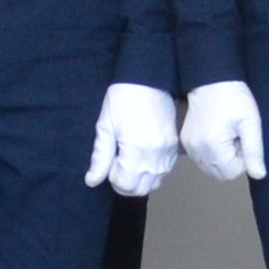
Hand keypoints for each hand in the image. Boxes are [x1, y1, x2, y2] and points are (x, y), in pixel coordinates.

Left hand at [86, 83, 180, 199]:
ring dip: (140, 179)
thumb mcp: (105, 127)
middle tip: (117, 163)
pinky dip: (153, 171)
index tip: (110, 160)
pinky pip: (165, 171)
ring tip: (130, 159)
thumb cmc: (121, 100)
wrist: (149, 79)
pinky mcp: (175, 147)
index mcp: (137, 152)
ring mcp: (169, 153)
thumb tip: (92, 181)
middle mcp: (156, 158)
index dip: (112, 177)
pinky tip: (143, 157)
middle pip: (141, 189)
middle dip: (126, 183)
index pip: (125, 185)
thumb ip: (100, 157)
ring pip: (155, 183)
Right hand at [182, 80, 268, 182]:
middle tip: (235, 138)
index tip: (242, 139)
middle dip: (231, 161)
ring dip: (222, 158)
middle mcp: (197, 151)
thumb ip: (254, 151)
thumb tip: (259, 175)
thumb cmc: (234, 99)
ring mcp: (189, 147)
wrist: (210, 80)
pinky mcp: (185, 142)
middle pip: (219, 174)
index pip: (232, 173)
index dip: (242, 160)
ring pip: (210, 168)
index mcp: (213, 147)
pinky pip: (201, 160)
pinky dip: (211, 154)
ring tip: (226, 135)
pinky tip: (216, 134)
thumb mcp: (250, 123)